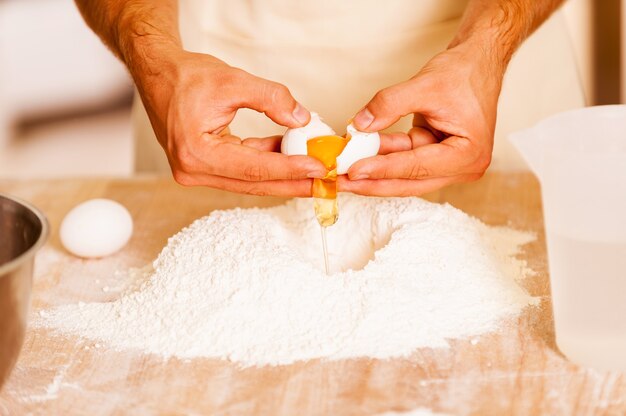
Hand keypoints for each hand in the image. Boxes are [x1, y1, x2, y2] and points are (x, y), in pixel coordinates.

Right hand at [134, 49, 326, 195]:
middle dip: (291, 181)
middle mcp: (192, 170)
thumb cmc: (185, 76)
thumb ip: (271, 98)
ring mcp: (196, 172)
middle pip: (253, 182)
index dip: (289, 168)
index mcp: (195, 153)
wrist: (158, 73)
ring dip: (281, 173)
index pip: (254, 168)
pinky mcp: (203, 167)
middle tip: (323, 182)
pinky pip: (241, 170)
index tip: (318, 168)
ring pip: (249, 179)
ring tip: (313, 168)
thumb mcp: (233, 80)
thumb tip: (302, 119)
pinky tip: (289, 152)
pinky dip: (266, 162)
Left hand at [340, 40, 503, 195]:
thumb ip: (389, 105)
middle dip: (373, 180)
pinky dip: (383, 156)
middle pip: (410, 181)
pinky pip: (405, 161)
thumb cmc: (462, 73)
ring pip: (405, 175)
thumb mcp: (424, 85)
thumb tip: (359, 126)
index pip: (416, 167)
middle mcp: (463, 167)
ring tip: (343, 170)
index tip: (352, 171)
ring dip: (375, 169)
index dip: (382, 169)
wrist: (477, 63)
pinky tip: (359, 154)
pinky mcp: (437, 159)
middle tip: (341, 181)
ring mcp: (451, 165)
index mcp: (468, 154)